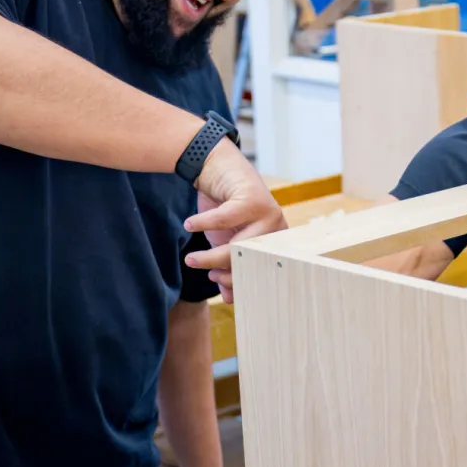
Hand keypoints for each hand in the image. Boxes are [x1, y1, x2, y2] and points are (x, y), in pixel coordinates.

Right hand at [183, 138, 285, 302]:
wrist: (219, 167)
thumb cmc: (225, 209)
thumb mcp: (224, 241)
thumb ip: (228, 267)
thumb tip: (229, 298)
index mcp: (275, 242)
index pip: (260, 270)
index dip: (238, 281)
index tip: (217, 284)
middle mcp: (277, 228)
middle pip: (248, 260)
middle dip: (222, 270)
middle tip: (200, 268)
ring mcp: (268, 212)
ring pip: (238, 245)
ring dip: (210, 256)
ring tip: (190, 258)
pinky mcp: (253, 197)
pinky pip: (224, 219)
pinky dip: (203, 224)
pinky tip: (189, 225)